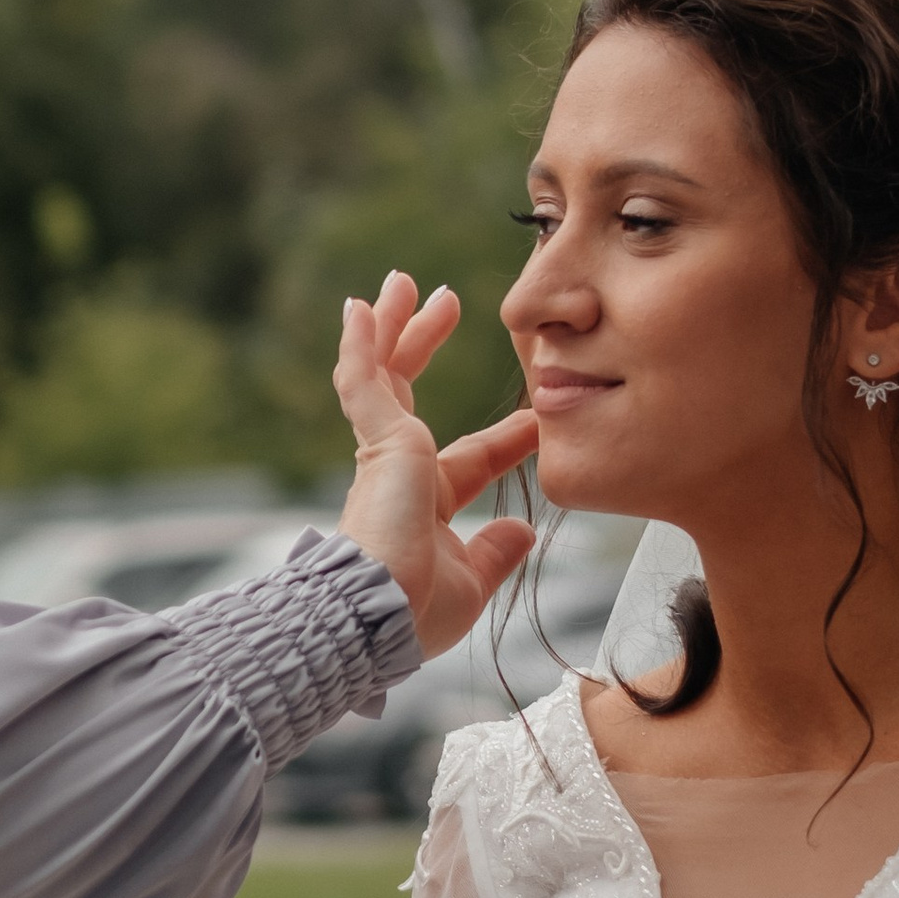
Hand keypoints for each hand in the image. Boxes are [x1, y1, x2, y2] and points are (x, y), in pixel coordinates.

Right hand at [334, 272, 538, 659]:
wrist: (379, 615)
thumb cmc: (413, 612)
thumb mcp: (471, 582)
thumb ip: (494, 553)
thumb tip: (522, 532)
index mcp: (423, 508)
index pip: (469, 458)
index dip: (504, 439)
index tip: (537, 417)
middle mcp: (397, 475)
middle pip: (408, 394)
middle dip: (423, 347)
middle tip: (442, 303)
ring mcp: (384, 455)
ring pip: (382, 375)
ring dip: (392, 327)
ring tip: (402, 282)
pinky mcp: (377, 442)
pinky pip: (362, 381)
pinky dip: (362, 344)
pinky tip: (361, 307)